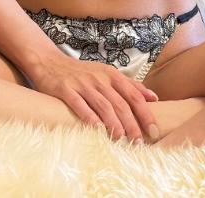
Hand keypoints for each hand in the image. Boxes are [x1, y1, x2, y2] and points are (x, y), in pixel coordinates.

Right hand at [26, 52, 159, 141]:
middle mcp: (100, 78)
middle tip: (139, 143)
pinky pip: (79, 104)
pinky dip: (89, 117)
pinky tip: (97, 129)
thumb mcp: (108, 74)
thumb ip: (130, 85)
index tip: (154, 131)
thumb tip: (154, 98)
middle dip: (132, 124)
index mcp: (112, 75)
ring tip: (122, 140)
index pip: (134, 95)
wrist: (50, 62)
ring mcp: (83, 84)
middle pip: (120, 103)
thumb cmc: (83, 73)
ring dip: (114, 123)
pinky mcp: (66, 89)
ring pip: (103, 105)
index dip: (145, 113)